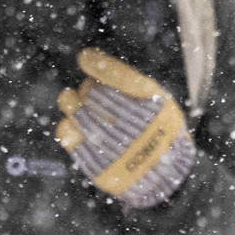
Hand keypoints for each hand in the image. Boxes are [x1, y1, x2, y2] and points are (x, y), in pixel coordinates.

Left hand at [55, 48, 198, 208]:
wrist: (166, 177)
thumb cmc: (161, 132)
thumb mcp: (161, 103)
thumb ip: (132, 83)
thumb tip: (91, 60)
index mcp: (154, 109)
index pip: (120, 78)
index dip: (98, 64)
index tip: (86, 57)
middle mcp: (133, 127)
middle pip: (95, 95)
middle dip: (88, 88)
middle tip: (89, 89)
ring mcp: (113, 148)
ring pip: (78, 114)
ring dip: (72, 103)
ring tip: (73, 101)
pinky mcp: (97, 164)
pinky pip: (70, 138)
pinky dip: (68, 126)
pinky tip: (73, 124)